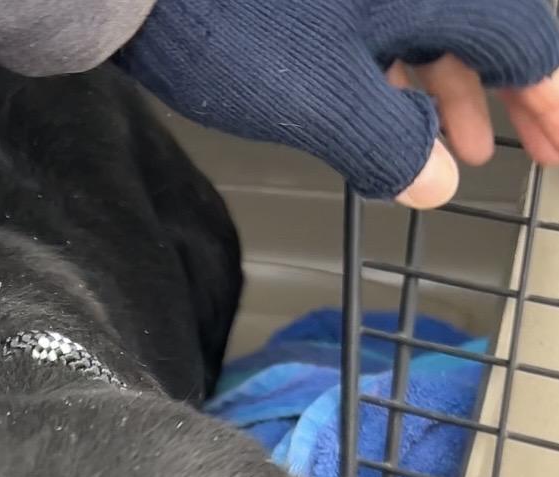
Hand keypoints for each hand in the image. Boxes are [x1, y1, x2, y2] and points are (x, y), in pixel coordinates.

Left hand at [119, 0, 558, 204]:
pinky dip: (396, 57)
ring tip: (456, 146)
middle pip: (484, 20)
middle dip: (499, 92)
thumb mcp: (323, 104)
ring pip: (431, 14)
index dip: (547, 100)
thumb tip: (438, 177)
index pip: (524, 38)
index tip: (558, 148)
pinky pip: (384, 10)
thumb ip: (390, 146)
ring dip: (446, 82)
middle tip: (521, 150)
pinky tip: (389, 103)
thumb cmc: (233, 20)